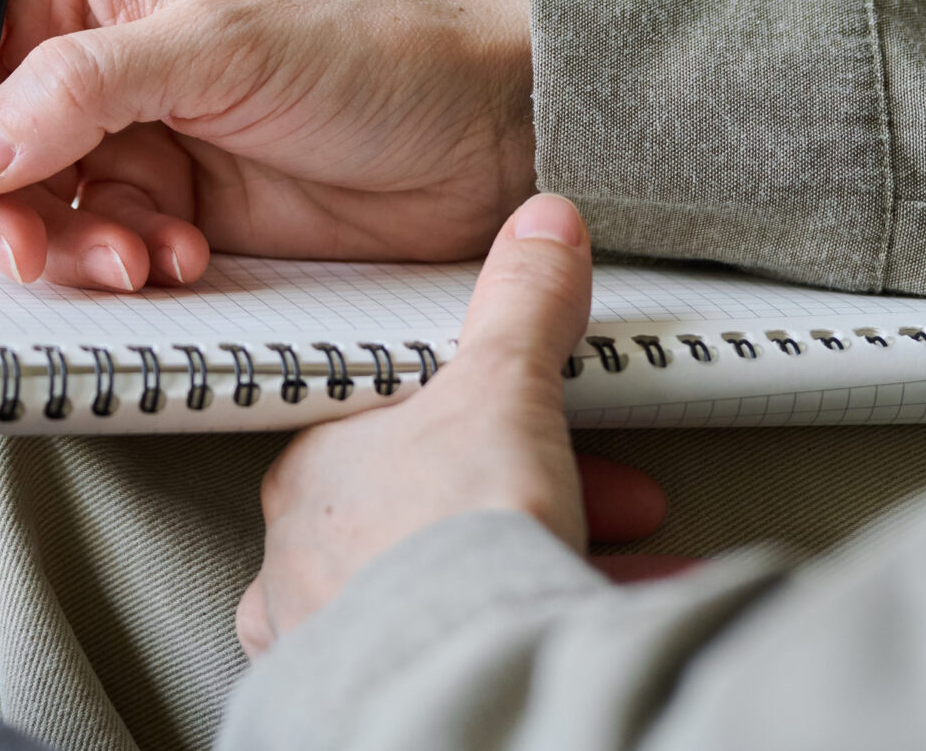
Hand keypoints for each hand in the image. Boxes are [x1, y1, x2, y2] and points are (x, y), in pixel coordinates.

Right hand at [0, 0, 533, 290]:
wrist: (488, 136)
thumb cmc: (375, 48)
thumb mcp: (221, 46)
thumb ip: (84, 89)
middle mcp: (80, 57)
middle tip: (29, 253)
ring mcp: (120, 139)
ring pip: (19, 213)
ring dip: (62, 252)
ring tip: (137, 258)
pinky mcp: (162, 209)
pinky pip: (89, 253)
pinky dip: (119, 271)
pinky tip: (182, 261)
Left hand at [235, 195, 670, 655]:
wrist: (460, 682)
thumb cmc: (450, 535)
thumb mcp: (501, 393)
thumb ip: (520, 308)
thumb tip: (540, 225)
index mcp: (314, 472)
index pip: (398, 426)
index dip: (497, 423)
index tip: (557, 435)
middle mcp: (302, 557)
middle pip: (427, 510)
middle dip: (536, 501)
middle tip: (621, 506)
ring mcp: (327, 634)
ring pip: (435, 587)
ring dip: (531, 569)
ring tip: (622, 575)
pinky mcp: (367, 700)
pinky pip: (446, 655)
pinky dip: (516, 635)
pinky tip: (583, 629)